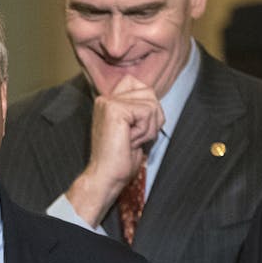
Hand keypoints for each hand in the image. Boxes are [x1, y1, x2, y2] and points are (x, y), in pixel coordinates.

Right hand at [66, 76, 164, 226]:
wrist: (106, 177)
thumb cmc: (120, 160)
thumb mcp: (133, 130)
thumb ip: (140, 111)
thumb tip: (156, 102)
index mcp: (108, 102)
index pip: (140, 85)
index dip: (148, 107)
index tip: (135, 130)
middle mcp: (105, 98)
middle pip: (149, 93)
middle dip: (151, 119)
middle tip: (134, 137)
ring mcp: (108, 102)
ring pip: (151, 103)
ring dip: (148, 127)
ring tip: (131, 140)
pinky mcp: (115, 109)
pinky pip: (147, 112)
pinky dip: (145, 131)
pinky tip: (130, 141)